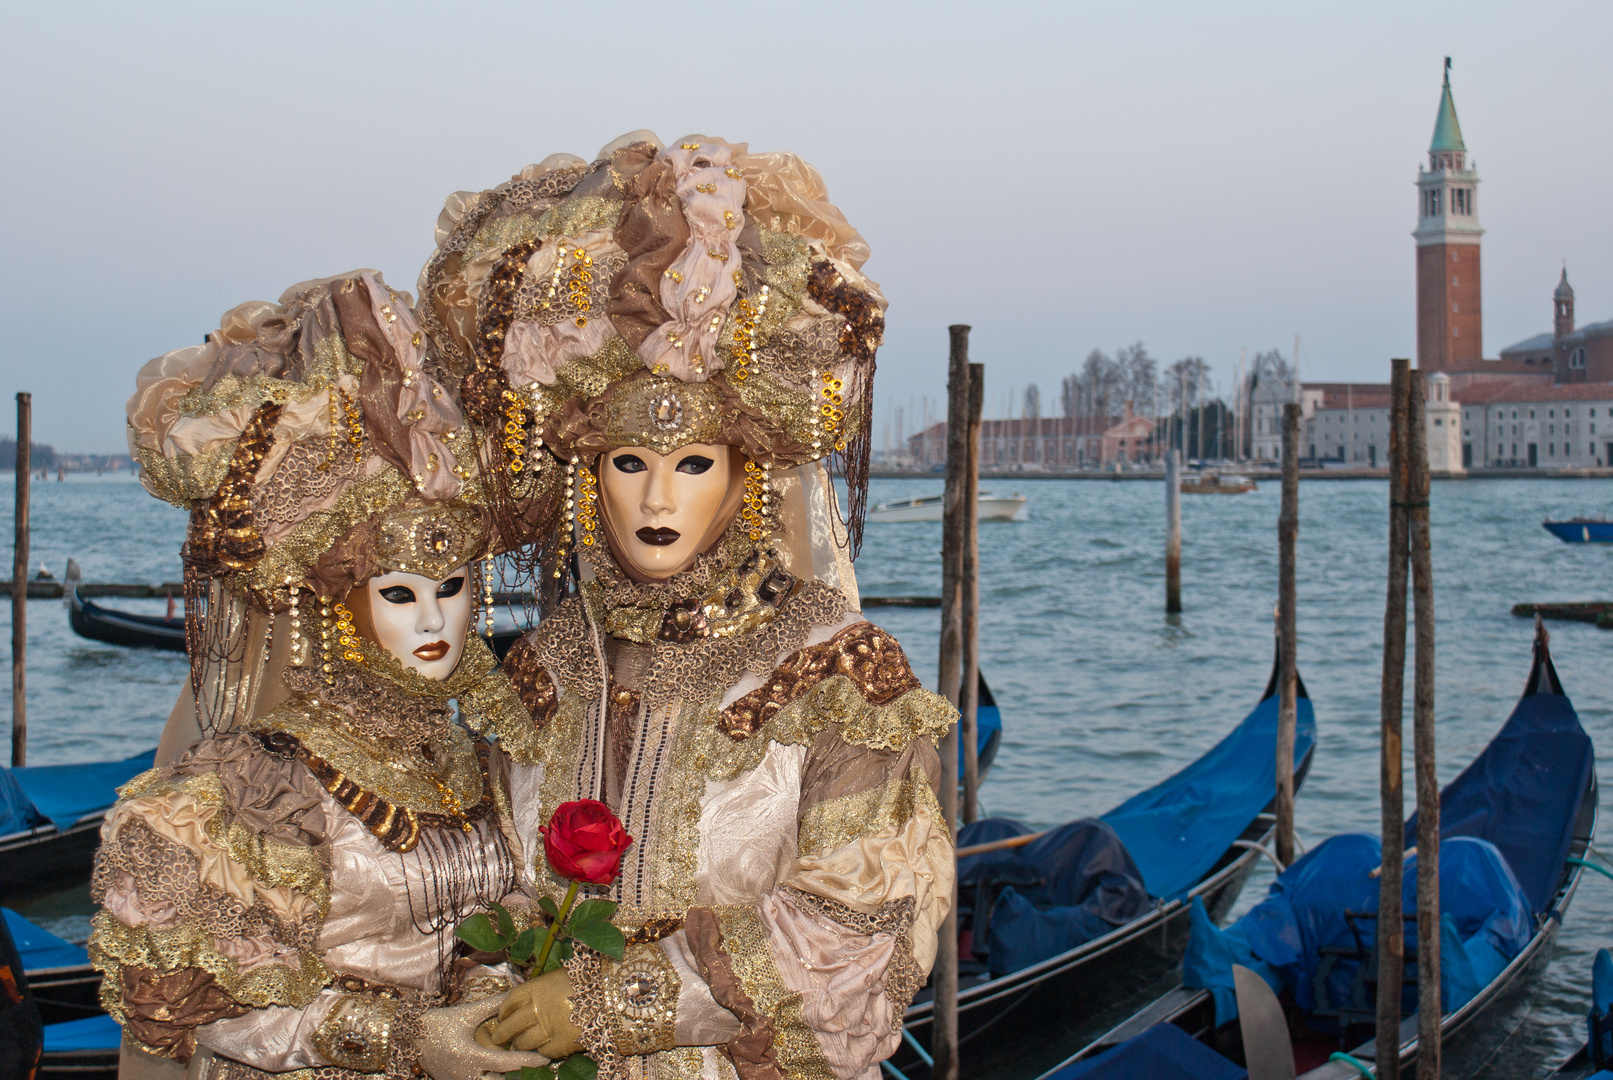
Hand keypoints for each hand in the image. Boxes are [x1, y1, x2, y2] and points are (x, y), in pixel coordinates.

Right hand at [418, 997, 553, 1079]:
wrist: (409, 1037)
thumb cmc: (438, 1024)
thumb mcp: (466, 1014)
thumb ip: (492, 1005)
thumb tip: (514, 993)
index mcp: (473, 1057)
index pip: (507, 1063)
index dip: (528, 1062)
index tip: (546, 1059)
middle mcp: (468, 1075)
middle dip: (520, 1078)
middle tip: (541, 1070)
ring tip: (526, 1072)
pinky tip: (505, 1075)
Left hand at [492, 969, 584, 1057]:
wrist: (613, 997)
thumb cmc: (589, 982)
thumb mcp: (560, 978)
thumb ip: (541, 990)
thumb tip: (526, 1002)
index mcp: (536, 988)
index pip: (510, 1002)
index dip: (504, 1010)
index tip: (502, 1015)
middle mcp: (537, 1009)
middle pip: (510, 1025)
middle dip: (502, 1033)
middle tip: (500, 1037)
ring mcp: (546, 1029)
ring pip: (522, 1042)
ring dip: (519, 1044)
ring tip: (519, 1044)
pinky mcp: (557, 1046)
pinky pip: (541, 1052)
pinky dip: (539, 1051)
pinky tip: (541, 1047)